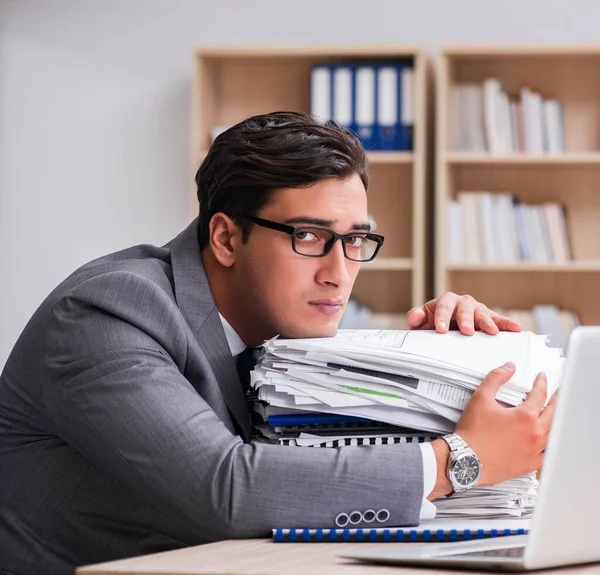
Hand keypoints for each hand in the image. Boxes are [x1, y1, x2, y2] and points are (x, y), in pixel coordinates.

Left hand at [407, 292, 521, 335]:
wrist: (445, 327)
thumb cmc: (433, 324)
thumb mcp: (421, 322)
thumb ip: (417, 317)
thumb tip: (415, 316)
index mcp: (446, 301)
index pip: (444, 306)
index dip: (442, 316)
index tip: (440, 329)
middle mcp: (463, 303)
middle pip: (465, 308)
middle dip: (466, 319)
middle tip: (466, 331)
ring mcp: (477, 310)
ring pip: (483, 313)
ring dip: (488, 322)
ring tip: (492, 332)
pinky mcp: (489, 318)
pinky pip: (499, 320)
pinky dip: (507, 323)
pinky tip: (516, 328)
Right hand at [456, 362, 556, 486]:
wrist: (466, 460)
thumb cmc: (473, 434)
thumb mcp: (481, 398)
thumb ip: (495, 378)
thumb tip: (508, 368)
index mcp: (526, 417)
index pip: (539, 395)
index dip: (541, 383)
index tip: (541, 378)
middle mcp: (534, 434)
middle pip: (552, 413)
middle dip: (555, 400)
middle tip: (556, 393)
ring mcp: (533, 451)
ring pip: (553, 434)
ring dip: (554, 421)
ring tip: (554, 415)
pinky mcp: (528, 464)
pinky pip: (547, 455)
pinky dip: (550, 446)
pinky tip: (548, 444)